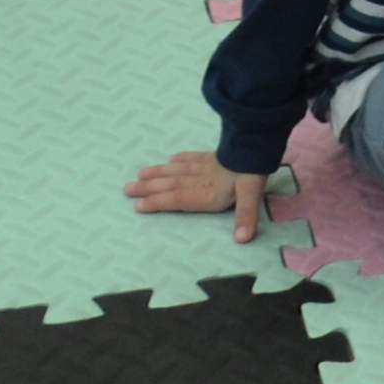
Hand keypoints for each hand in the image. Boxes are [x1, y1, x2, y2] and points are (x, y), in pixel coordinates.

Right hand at [127, 149, 289, 237]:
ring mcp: (206, 166)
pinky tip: (171, 159)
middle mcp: (201, 179)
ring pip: (177, 171)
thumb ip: (245, 217)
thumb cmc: (252, 172)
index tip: (138, 205)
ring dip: (158, 173)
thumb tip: (242, 239)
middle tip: (127, 188)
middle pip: (170, 184)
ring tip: (140, 174)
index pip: (177, 199)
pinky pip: (193, 157)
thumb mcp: (251, 196)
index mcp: (207, 192)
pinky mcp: (214, 155)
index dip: (157, 202)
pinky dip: (181, 158)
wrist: (257, 144)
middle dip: (148, 188)